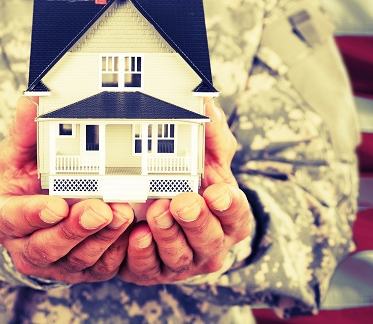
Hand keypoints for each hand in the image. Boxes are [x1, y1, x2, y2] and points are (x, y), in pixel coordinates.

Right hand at [0, 96, 133, 282]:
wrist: (39, 213)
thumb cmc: (27, 180)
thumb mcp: (20, 153)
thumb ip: (26, 130)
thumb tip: (32, 99)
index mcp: (5, 218)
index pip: (13, 219)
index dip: (33, 215)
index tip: (55, 205)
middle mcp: (27, 246)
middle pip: (48, 246)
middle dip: (76, 230)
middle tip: (100, 210)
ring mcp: (56, 263)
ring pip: (79, 259)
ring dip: (102, 240)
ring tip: (124, 215)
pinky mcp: (83, 269)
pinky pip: (102, 268)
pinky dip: (119, 253)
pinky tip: (135, 233)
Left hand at [120, 99, 252, 284]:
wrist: (156, 212)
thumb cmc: (191, 185)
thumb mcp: (205, 158)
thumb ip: (210, 134)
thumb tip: (206, 102)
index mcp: (228, 216)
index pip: (236, 213)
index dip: (229, 205)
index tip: (217, 192)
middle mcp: (210, 243)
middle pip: (209, 238)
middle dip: (195, 220)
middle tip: (182, 201)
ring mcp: (183, 261)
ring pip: (179, 256)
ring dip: (168, 235)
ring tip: (156, 213)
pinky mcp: (154, 271)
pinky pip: (149, 268)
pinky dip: (142, 254)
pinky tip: (136, 236)